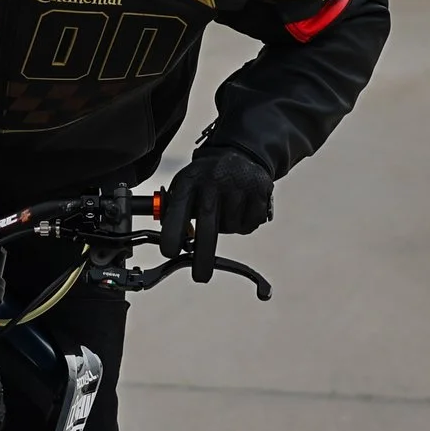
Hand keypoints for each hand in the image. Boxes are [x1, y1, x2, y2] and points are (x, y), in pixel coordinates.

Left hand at [159, 150, 273, 282]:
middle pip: (208, 226)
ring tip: (224, 208)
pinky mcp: (260, 191)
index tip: (170, 252)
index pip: (177, 209)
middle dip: (203, 256)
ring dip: (226, 228)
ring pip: (230, 228)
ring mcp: (238, 185)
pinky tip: (240, 207)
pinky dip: (244, 224)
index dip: (173, 233)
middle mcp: (213, 181)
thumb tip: (175, 242)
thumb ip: (177, 210)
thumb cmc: (206, 177)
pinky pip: (249, 225)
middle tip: (200, 277)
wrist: (240, 153)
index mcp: (190, 180)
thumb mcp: (186, 184)